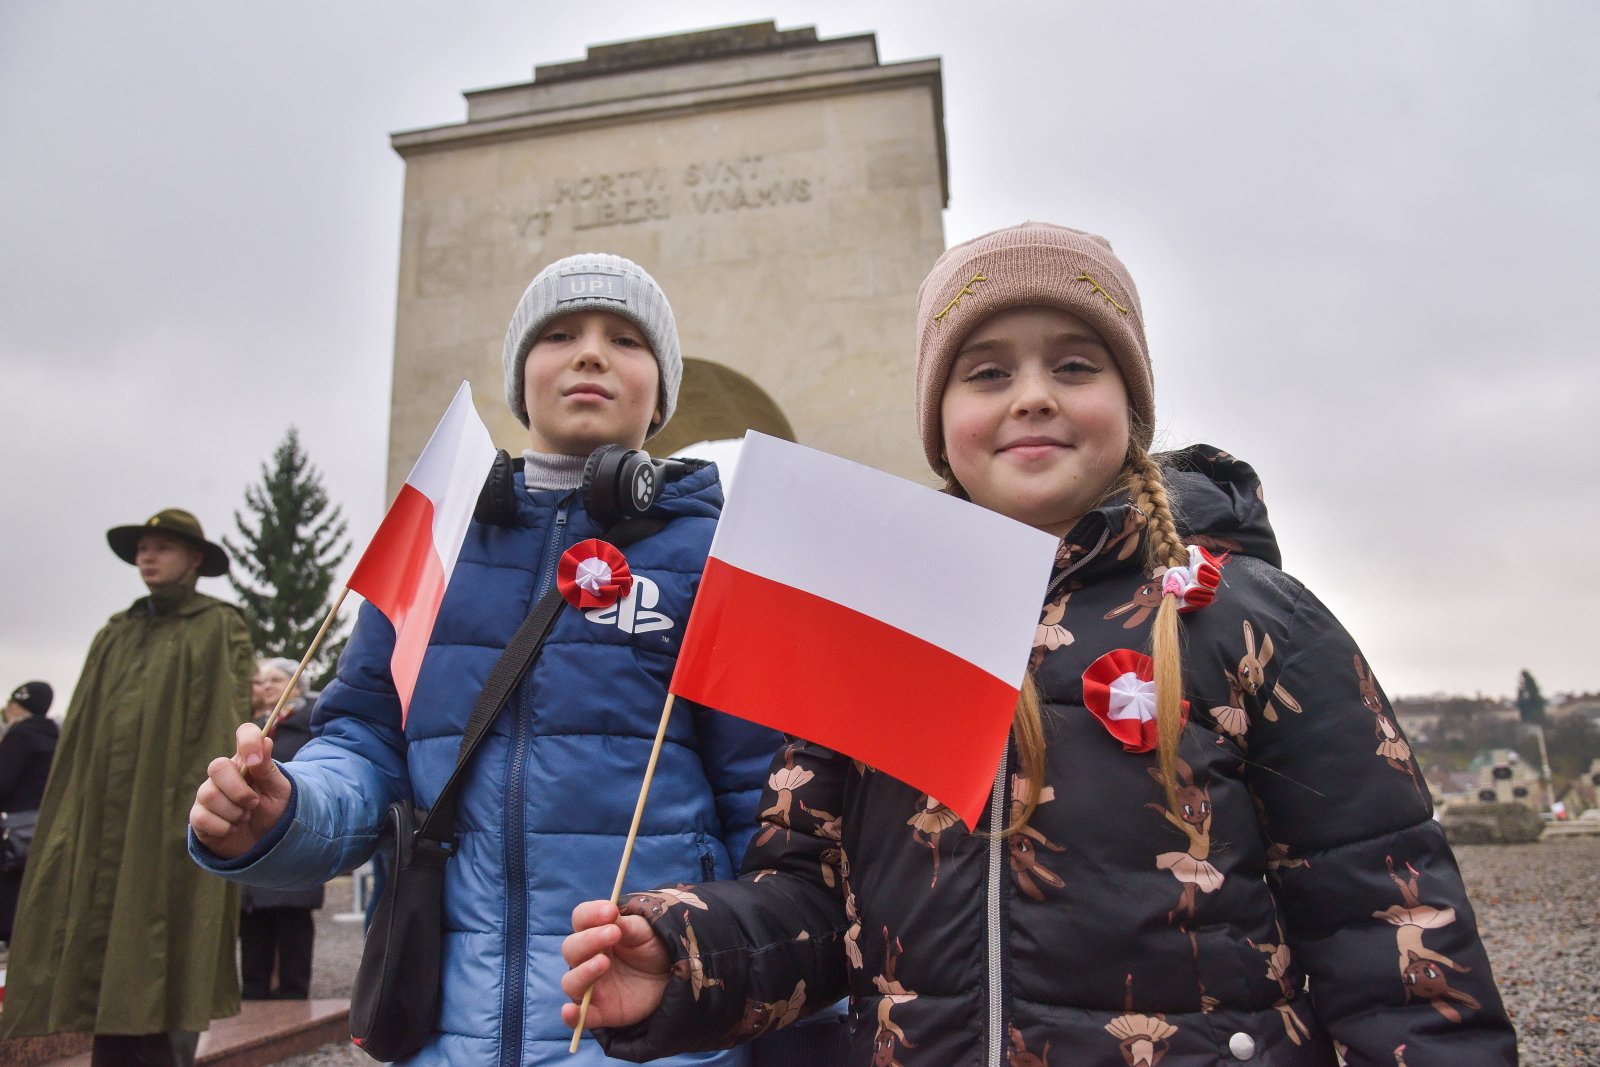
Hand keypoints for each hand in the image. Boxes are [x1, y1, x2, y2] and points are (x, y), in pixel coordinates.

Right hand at [189, 722, 292, 858]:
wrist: (265, 842)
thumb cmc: (273, 811)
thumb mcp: (278, 791)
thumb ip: (268, 769)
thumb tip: (265, 741)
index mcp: (248, 760)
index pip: (244, 733)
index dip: (249, 741)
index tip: (255, 761)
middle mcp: (224, 774)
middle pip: (217, 766)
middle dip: (239, 790)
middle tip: (254, 803)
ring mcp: (208, 793)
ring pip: (209, 794)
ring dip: (234, 812)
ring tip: (245, 817)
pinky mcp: (198, 816)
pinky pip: (202, 817)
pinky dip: (224, 827)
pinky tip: (232, 828)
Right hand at [560, 899, 671, 1029]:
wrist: (670, 976)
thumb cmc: (652, 948)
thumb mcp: (646, 931)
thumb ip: (628, 924)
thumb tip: (611, 913)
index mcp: (595, 932)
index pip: (580, 919)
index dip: (590, 913)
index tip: (610, 911)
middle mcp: (587, 959)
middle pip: (571, 948)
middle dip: (589, 940)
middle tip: (614, 933)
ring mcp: (591, 986)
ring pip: (571, 981)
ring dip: (583, 972)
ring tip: (603, 962)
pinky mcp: (599, 1011)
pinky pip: (579, 1017)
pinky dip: (572, 1016)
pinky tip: (571, 1011)